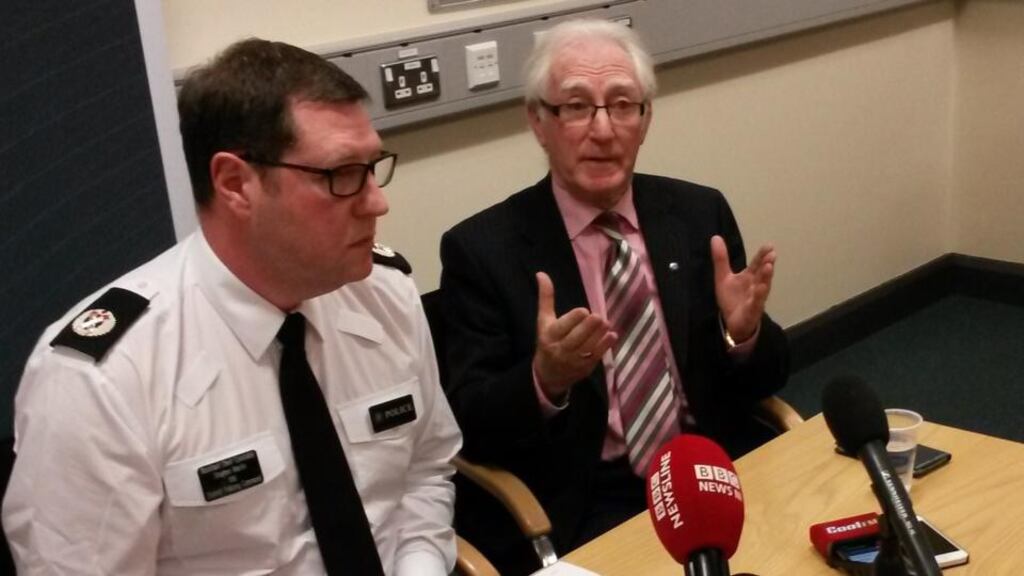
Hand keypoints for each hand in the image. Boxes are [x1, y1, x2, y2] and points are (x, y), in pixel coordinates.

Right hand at [532, 272, 616, 402]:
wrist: (548, 375)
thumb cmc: (547, 341)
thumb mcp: (543, 321)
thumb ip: (545, 297)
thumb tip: (541, 273)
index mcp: (550, 336)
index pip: (564, 326)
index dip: (576, 318)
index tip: (584, 311)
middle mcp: (561, 349)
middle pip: (577, 336)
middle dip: (590, 325)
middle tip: (598, 317)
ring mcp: (574, 360)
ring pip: (589, 346)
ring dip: (600, 334)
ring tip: (606, 323)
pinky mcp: (585, 368)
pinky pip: (597, 356)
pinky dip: (605, 345)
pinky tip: (611, 335)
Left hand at [711, 236, 775, 342]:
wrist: (733, 323)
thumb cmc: (732, 299)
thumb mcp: (723, 277)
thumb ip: (721, 259)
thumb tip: (715, 237)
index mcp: (749, 277)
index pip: (757, 264)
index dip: (762, 255)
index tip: (769, 246)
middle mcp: (755, 286)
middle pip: (762, 274)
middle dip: (767, 264)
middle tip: (771, 254)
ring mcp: (755, 299)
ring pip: (762, 287)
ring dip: (766, 278)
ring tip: (769, 267)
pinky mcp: (751, 311)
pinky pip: (756, 303)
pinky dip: (758, 296)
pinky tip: (760, 288)